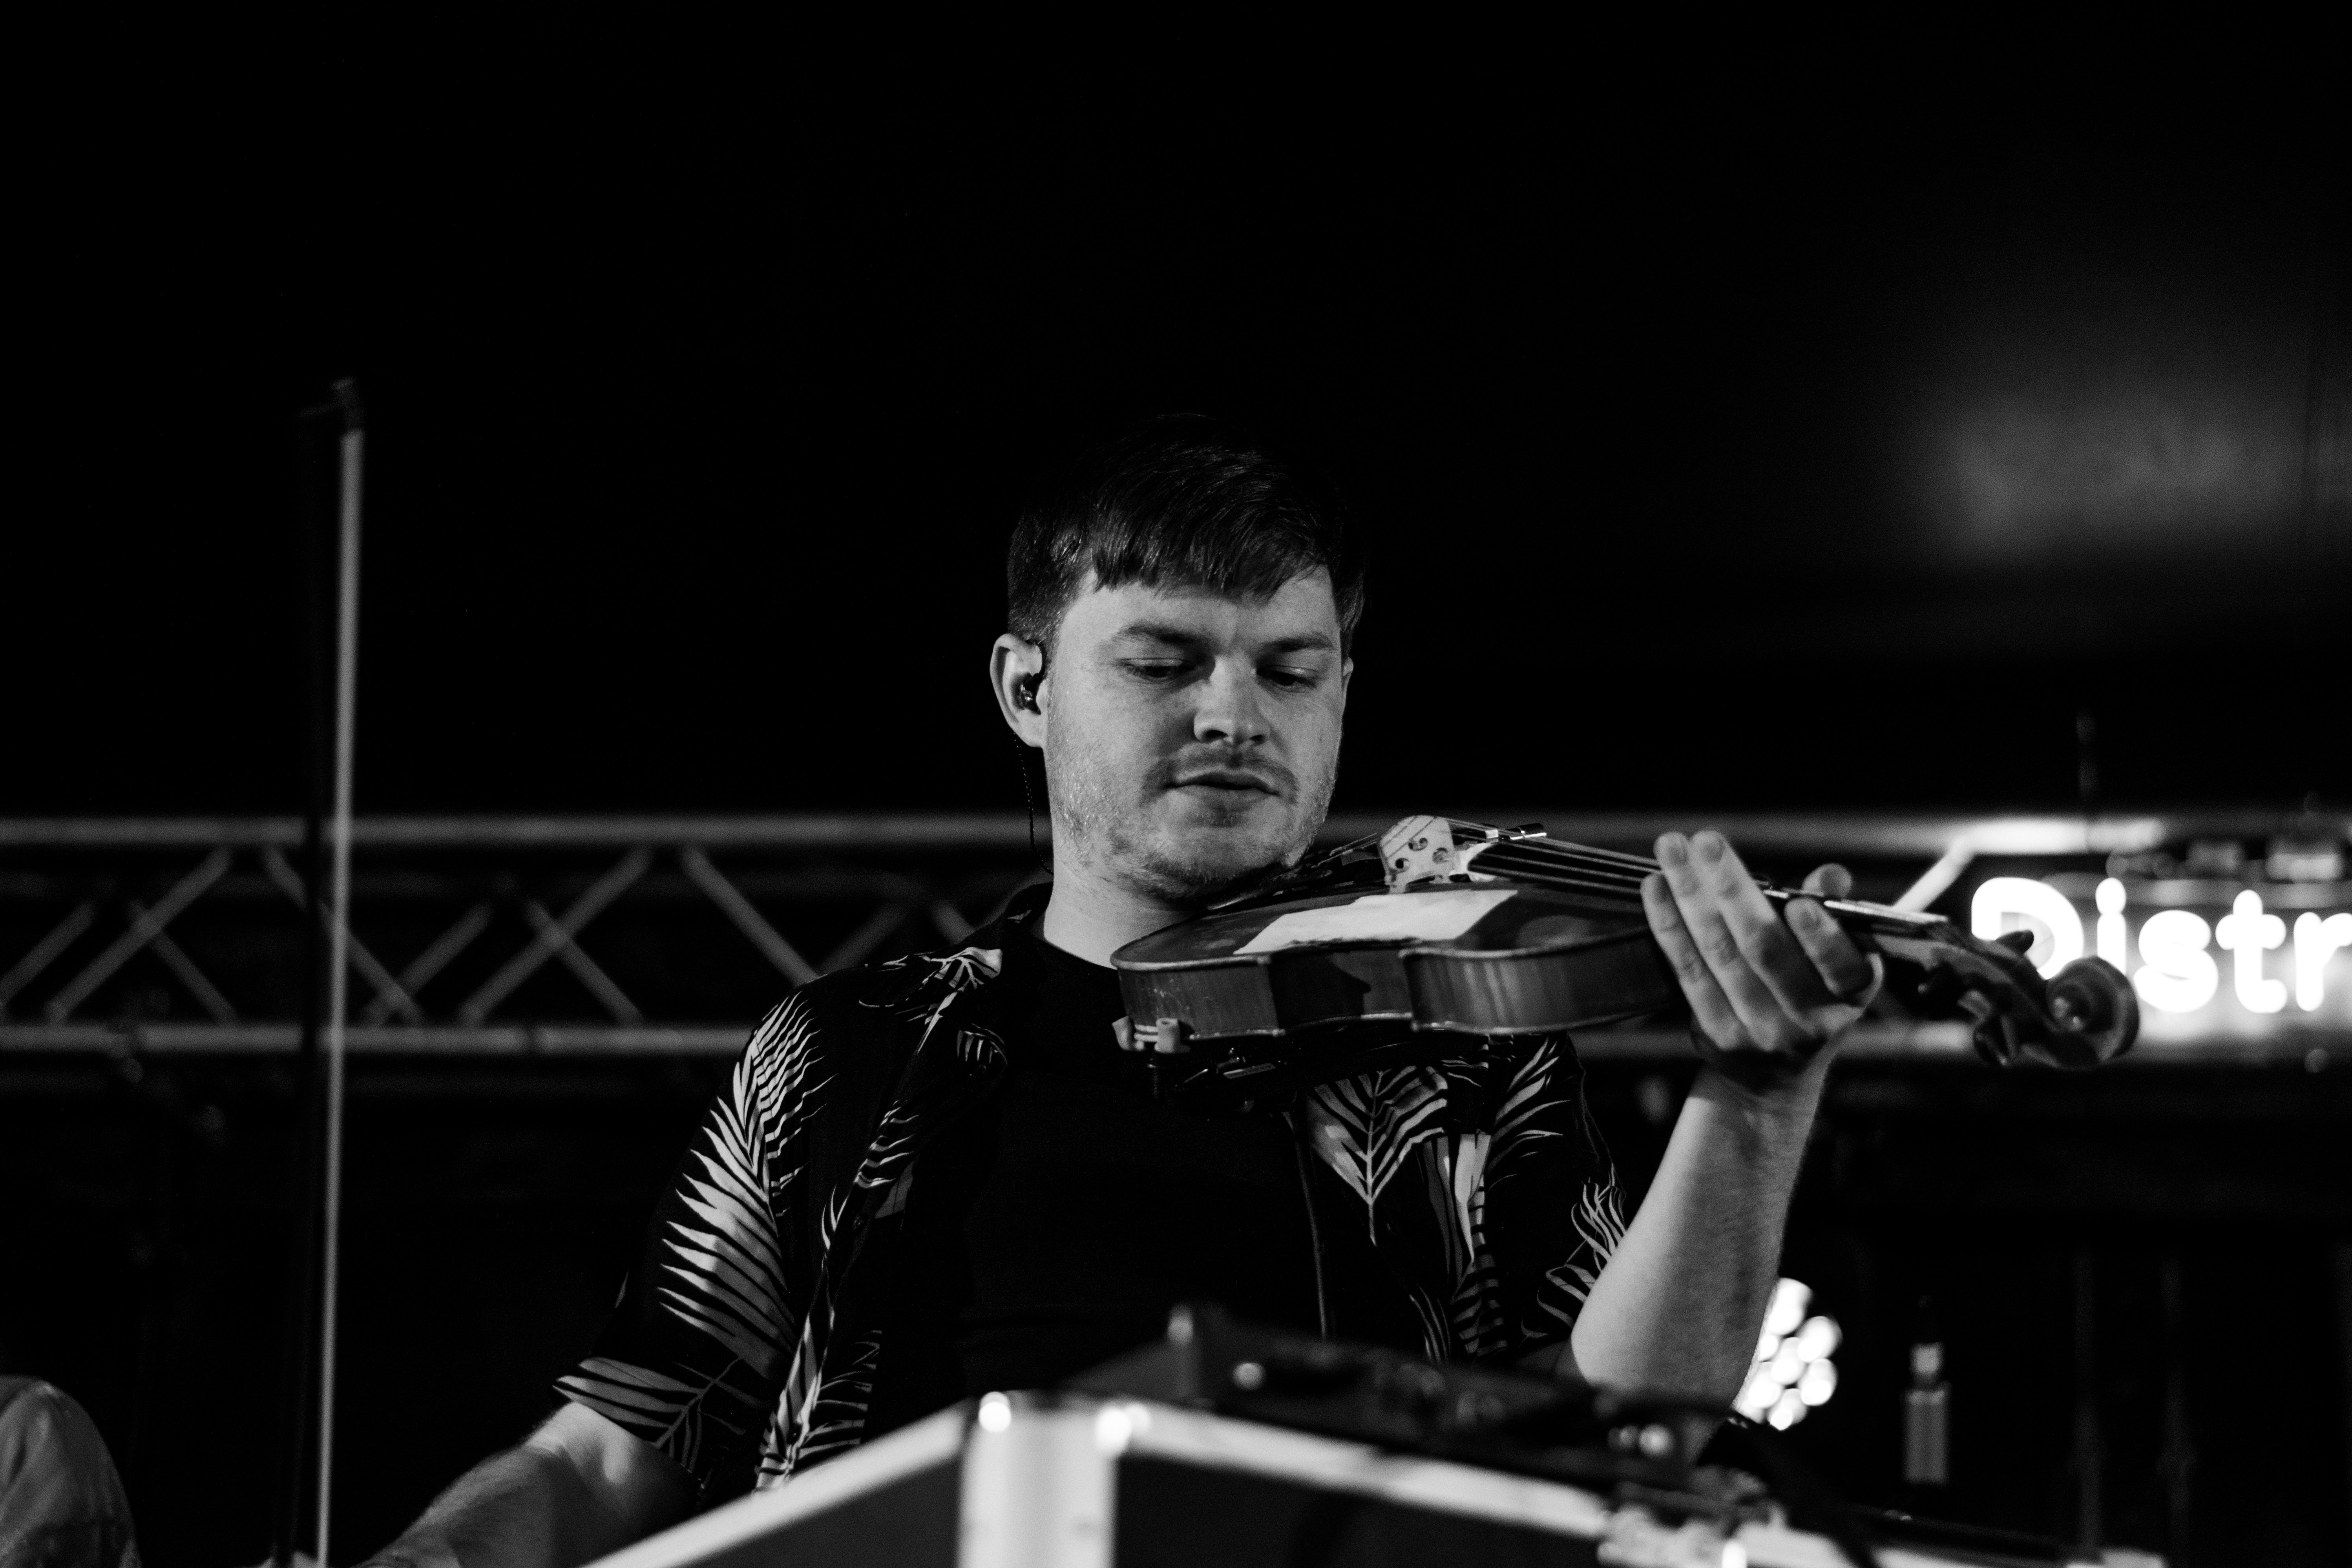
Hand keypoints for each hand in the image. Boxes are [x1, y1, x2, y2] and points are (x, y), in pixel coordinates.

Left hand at [1641, 831, 1881, 1081]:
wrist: (1776, 1078)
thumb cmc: (1810, 993)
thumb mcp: (1836, 960)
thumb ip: (1832, 913)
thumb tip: (1830, 877)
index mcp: (1849, 994)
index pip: (1841, 966)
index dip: (1821, 937)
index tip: (1799, 903)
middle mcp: (1809, 1017)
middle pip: (1765, 949)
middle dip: (1732, 889)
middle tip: (1707, 841)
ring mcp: (1760, 1029)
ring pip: (1719, 953)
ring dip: (1690, 895)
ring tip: (1671, 849)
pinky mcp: (1717, 1033)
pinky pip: (1687, 971)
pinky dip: (1669, 926)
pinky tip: (1656, 888)